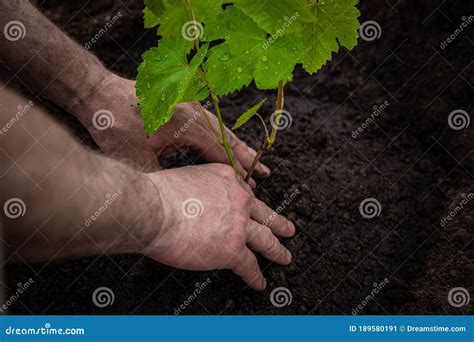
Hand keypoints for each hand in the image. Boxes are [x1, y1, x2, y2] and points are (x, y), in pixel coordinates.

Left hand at [72, 74, 269, 180]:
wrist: (98, 91)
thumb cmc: (114, 124)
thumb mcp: (136, 159)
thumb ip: (160, 179)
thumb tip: (177, 200)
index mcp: (187, 126)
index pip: (219, 153)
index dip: (234, 172)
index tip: (248, 187)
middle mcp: (193, 113)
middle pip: (227, 138)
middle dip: (245, 157)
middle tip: (264, 172)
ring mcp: (188, 106)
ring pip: (221, 129)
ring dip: (236, 145)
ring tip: (252, 159)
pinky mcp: (181, 104)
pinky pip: (209, 122)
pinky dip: (220, 136)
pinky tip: (223, 144)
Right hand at [141, 164, 295, 289]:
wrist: (153, 209)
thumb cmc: (158, 193)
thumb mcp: (186, 175)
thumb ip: (200, 186)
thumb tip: (195, 199)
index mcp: (226, 178)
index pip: (245, 193)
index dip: (251, 204)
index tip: (254, 210)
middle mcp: (238, 200)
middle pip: (264, 214)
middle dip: (278, 223)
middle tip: (288, 229)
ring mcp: (239, 225)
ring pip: (266, 240)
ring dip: (277, 250)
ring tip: (284, 257)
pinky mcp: (233, 250)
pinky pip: (249, 266)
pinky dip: (255, 276)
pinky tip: (259, 282)